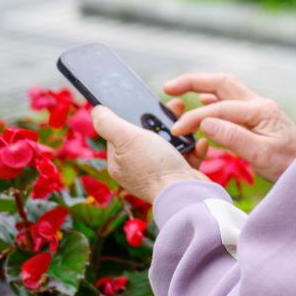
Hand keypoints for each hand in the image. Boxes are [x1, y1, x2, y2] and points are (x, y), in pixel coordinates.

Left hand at [91, 105, 211, 203]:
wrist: (185, 193)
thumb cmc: (154, 165)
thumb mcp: (126, 138)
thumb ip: (108, 123)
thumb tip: (96, 109)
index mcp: (120, 162)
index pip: (121, 132)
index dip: (133, 115)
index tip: (147, 102)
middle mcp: (137, 169)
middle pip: (148, 135)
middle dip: (161, 120)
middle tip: (176, 106)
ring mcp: (159, 174)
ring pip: (170, 144)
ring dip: (180, 131)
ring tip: (189, 121)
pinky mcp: (180, 177)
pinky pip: (187, 156)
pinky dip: (194, 148)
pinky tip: (199, 141)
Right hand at [164, 74, 295, 182]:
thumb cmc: (288, 165)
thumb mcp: (261, 155)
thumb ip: (233, 137)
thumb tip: (206, 122)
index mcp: (260, 110)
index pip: (219, 108)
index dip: (195, 117)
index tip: (176, 129)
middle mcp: (259, 104)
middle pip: (222, 82)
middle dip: (193, 82)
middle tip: (169, 87)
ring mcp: (258, 109)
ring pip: (225, 89)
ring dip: (202, 87)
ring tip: (178, 91)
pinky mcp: (257, 117)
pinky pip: (230, 101)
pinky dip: (213, 99)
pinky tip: (202, 104)